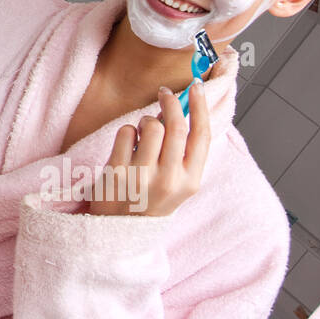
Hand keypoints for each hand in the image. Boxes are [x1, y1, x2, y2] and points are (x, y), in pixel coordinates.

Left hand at [86, 82, 209, 216]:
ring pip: (150, 125)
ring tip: (141, 133)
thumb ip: (182, 152)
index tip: (196, 88)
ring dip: (145, 120)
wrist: (118, 230)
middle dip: (171, 102)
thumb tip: (181, 108)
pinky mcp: (118, 173)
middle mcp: (169, 180)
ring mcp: (143, 177)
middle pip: (176, 126)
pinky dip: (126, 132)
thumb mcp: (177, 182)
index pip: (202, 136)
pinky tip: (126, 147)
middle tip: (165, 93)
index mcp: (190, 182)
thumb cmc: (149, 200)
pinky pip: (125, 133)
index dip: (200, 107)